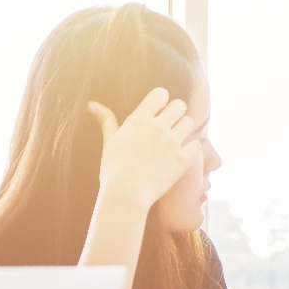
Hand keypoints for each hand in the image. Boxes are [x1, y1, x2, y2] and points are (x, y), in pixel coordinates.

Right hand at [88, 87, 198, 208]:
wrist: (126, 195)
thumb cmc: (114, 169)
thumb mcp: (109, 142)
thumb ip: (106, 120)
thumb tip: (92, 104)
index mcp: (139, 120)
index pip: (160, 94)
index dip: (161, 100)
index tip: (158, 109)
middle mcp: (158, 127)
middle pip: (179, 105)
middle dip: (175, 112)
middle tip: (169, 124)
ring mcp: (172, 142)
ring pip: (189, 122)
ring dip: (184, 128)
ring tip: (175, 139)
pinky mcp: (183, 158)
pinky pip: (196, 144)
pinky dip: (190, 148)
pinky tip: (181, 155)